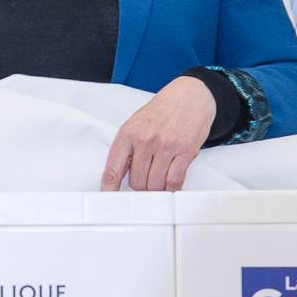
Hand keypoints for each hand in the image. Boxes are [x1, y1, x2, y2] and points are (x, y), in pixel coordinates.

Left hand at [102, 76, 218, 192]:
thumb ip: (127, 149)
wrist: (189, 96)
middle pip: (137, 182)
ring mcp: (165, 145)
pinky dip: (172, 187)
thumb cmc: (162, 111)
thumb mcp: (136, 124)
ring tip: (160, 176)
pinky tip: (171, 181)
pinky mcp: (184, 151)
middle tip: (147, 178)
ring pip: (155, 185)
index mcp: (128, 133)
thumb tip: (119, 176)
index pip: (113, 169)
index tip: (107, 199)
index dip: (109, 188)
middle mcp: (145, 139)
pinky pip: (174, 181)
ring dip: (158, 187)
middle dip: (142, 185)